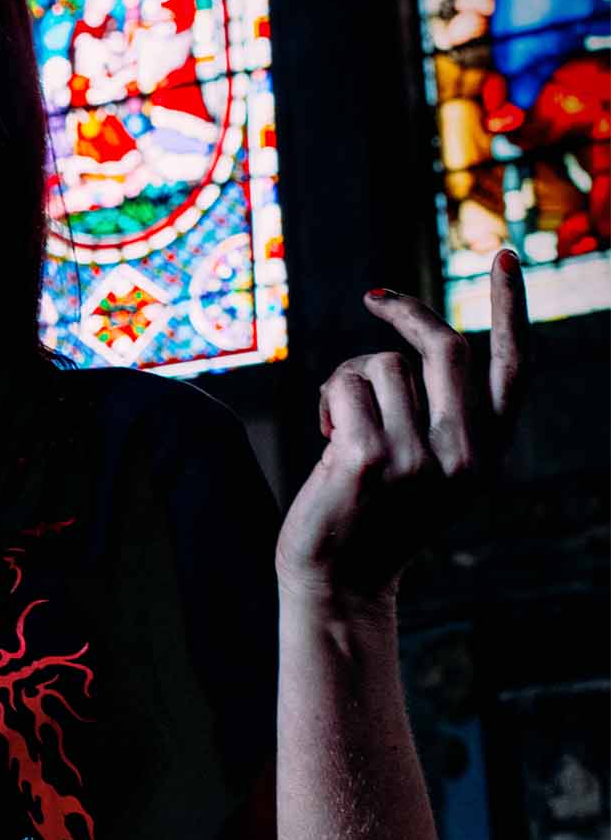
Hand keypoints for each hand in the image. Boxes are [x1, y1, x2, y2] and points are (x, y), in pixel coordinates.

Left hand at [274, 250, 529, 613]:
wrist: (338, 582)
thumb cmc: (373, 516)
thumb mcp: (427, 469)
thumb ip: (438, 416)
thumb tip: (409, 343)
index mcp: (488, 456)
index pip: (514, 369)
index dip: (511, 308)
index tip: (504, 258)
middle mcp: (465, 456)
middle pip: (446, 348)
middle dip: (406, 313)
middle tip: (376, 298)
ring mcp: (420, 458)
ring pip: (384, 365)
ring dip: (350, 380)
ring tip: (340, 425)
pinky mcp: (371, 457)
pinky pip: (347, 384)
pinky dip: (329, 399)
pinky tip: (325, 440)